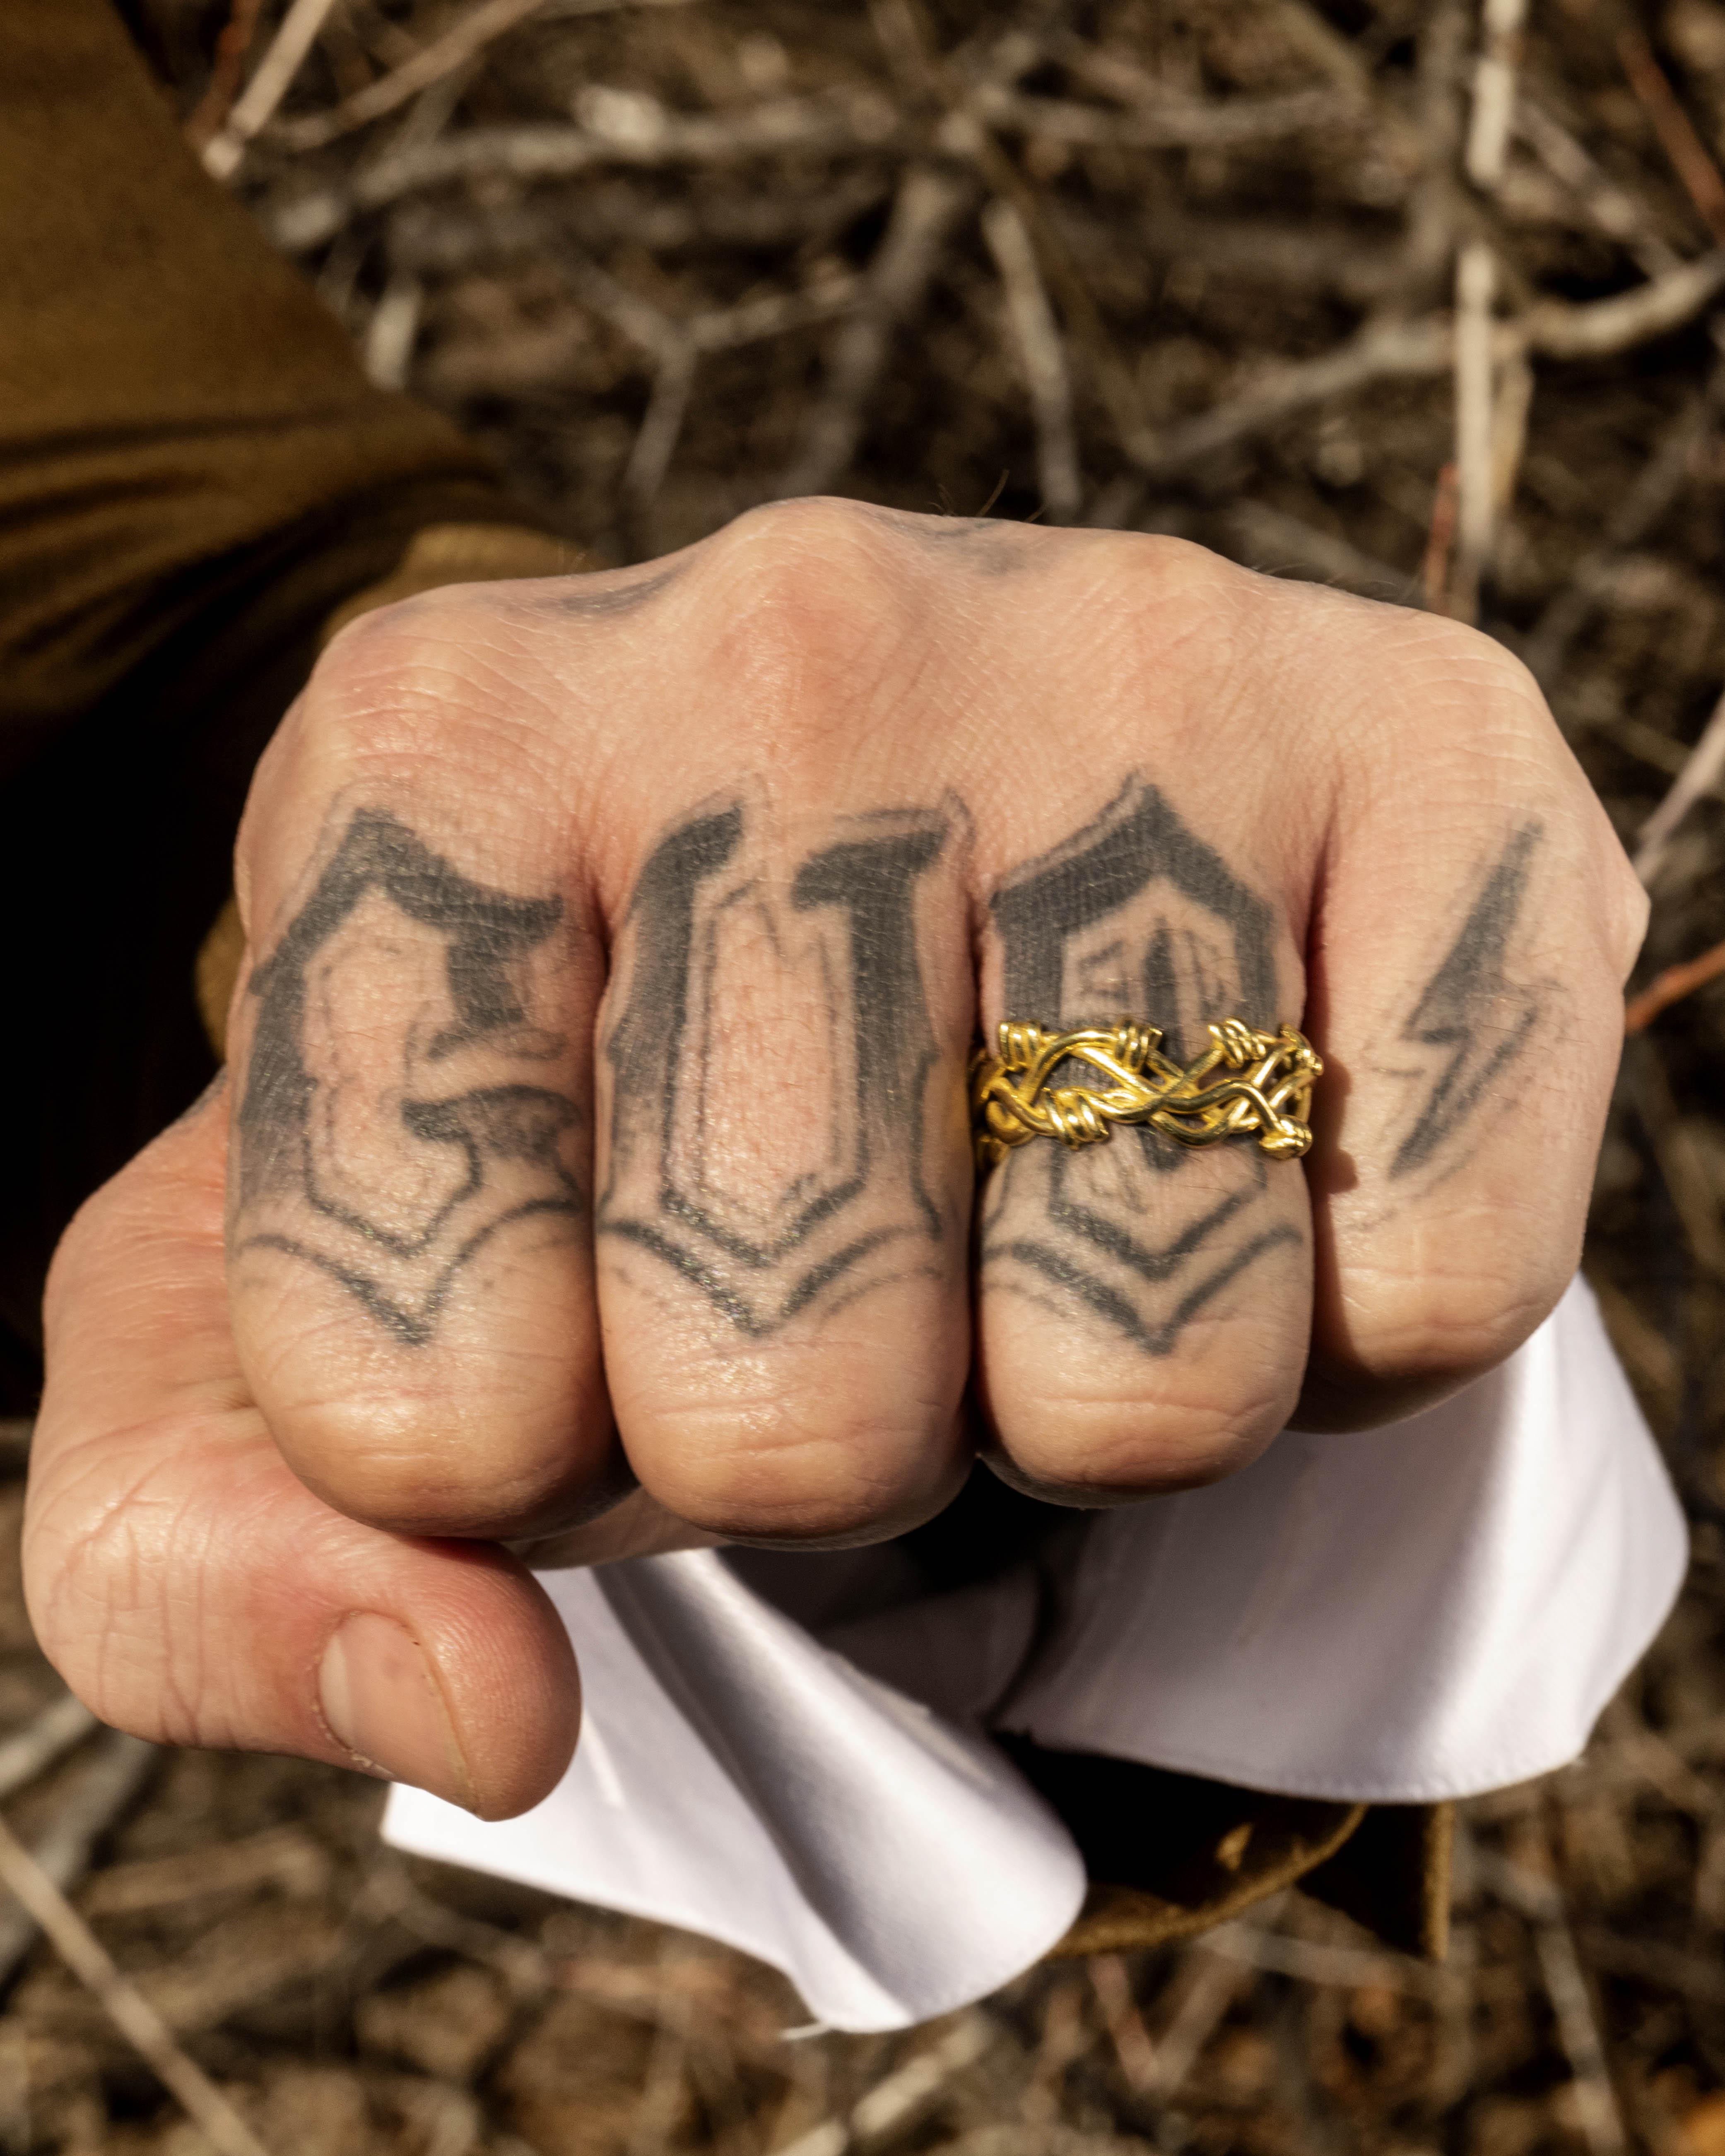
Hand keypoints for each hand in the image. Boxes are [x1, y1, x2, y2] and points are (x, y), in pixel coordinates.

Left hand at [24, 502, 1644, 1814]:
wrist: (902, 846)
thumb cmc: (586, 1117)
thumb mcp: (297, 1329)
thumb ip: (213, 1556)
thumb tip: (470, 1711)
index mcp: (426, 754)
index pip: (416, 1387)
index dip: (509, 1456)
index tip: (567, 1306)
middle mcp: (781, 638)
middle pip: (795, 1402)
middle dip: (814, 1436)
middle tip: (839, 1254)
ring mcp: (1132, 659)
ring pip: (1142, 1374)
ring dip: (1077, 1387)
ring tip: (1034, 1194)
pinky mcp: (1435, 742)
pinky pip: (1431, 1288)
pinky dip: (1332, 1331)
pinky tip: (1243, 1154)